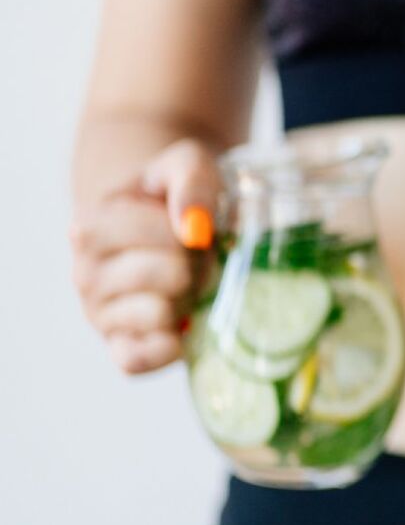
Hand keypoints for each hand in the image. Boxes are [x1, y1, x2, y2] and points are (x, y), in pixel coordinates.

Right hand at [69, 139, 220, 373]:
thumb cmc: (173, 194)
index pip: (158, 235)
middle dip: (199, 265)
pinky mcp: (120, 347)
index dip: (192, 232)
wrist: (165, 223)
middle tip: (198, 258)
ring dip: (189, 298)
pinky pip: (135, 360)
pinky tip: (181, 329)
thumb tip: (194, 229)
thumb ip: (191, 179)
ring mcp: (100, 314)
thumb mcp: (186, 164)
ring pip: (159, 314)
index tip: (195, 228)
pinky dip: (164, 349)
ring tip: (185, 284)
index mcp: (91, 227)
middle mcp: (85, 273)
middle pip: (168, 275)